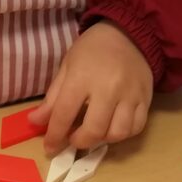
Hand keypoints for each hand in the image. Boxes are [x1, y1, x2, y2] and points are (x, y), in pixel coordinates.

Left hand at [29, 20, 152, 154]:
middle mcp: (108, 88)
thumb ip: (53, 97)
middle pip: (94, 130)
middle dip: (80, 142)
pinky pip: (136, 127)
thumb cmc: (92, 50)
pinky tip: (113, 127)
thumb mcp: (67, 67)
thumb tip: (35, 122)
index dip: (55, 136)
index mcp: (82, 77)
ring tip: (95, 132)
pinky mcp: (146, 98)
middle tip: (74, 139)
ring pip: (118, 133)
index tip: (50, 148)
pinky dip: (123, 134)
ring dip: (103, 140)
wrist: (129, 34)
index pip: (64, 114)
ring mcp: (130, 94)